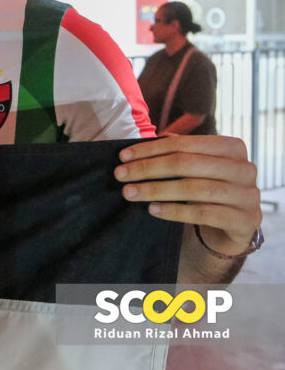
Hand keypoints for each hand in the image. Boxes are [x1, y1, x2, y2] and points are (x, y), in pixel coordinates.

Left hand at [115, 135, 260, 280]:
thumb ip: (177, 153)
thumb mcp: (196, 167)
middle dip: (148, 169)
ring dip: (156, 190)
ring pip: (194, 189)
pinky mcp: (246, 220)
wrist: (233, 225)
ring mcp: (249, 195)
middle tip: (120, 175)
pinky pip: (204, 213)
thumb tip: (138, 146)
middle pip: (186, 164)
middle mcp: (245, 168)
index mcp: (232, 147)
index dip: (150, 149)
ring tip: (130, 193)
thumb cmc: (208, 188)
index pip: (183, 144)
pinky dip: (175, 210)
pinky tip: (152, 209)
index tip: (122, 157)